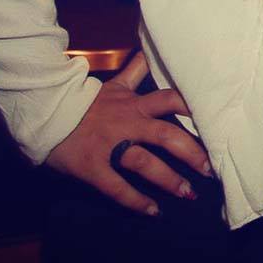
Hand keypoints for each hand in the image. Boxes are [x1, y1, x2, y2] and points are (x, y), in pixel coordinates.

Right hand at [44, 49, 214, 216]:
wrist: (44, 114)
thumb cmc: (83, 102)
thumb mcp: (113, 85)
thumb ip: (134, 72)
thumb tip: (150, 50)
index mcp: (133, 103)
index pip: (170, 99)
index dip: (195, 110)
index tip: (218, 121)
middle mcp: (126, 122)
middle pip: (166, 134)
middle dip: (191, 152)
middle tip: (210, 169)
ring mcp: (109, 145)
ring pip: (145, 162)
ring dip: (169, 179)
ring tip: (188, 193)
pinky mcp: (92, 166)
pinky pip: (117, 187)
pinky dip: (136, 201)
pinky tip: (153, 212)